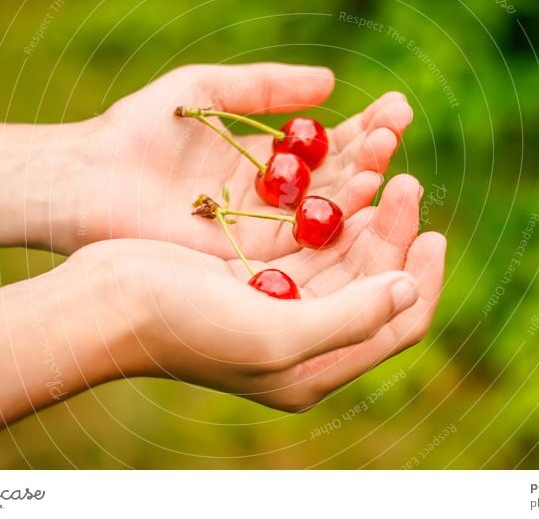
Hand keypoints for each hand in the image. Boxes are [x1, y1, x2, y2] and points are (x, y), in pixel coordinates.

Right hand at [63, 175, 443, 410]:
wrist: (104, 304)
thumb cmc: (183, 325)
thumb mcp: (273, 335)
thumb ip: (349, 320)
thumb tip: (408, 293)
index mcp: (314, 368)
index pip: (396, 327)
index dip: (424, 281)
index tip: (434, 232)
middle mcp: (303, 340)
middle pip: (373, 283)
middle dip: (394, 233)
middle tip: (406, 183)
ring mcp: (279, 305)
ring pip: (345, 257)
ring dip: (367, 216)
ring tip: (385, 169)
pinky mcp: (255, 274)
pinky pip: (312, 241)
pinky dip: (331, 213)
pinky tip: (344, 181)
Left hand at [64, 63, 413, 258]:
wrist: (88, 179)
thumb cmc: (140, 131)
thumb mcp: (206, 89)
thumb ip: (266, 85)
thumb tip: (333, 82)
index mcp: (264, 162)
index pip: (327, 147)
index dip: (363, 128)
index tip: (396, 107)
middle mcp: (271, 202)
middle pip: (335, 180)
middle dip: (370, 154)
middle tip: (398, 127)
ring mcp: (263, 233)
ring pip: (325, 214)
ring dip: (360, 185)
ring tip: (388, 155)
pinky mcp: (248, 260)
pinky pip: (303, 245)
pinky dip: (334, 224)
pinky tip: (364, 198)